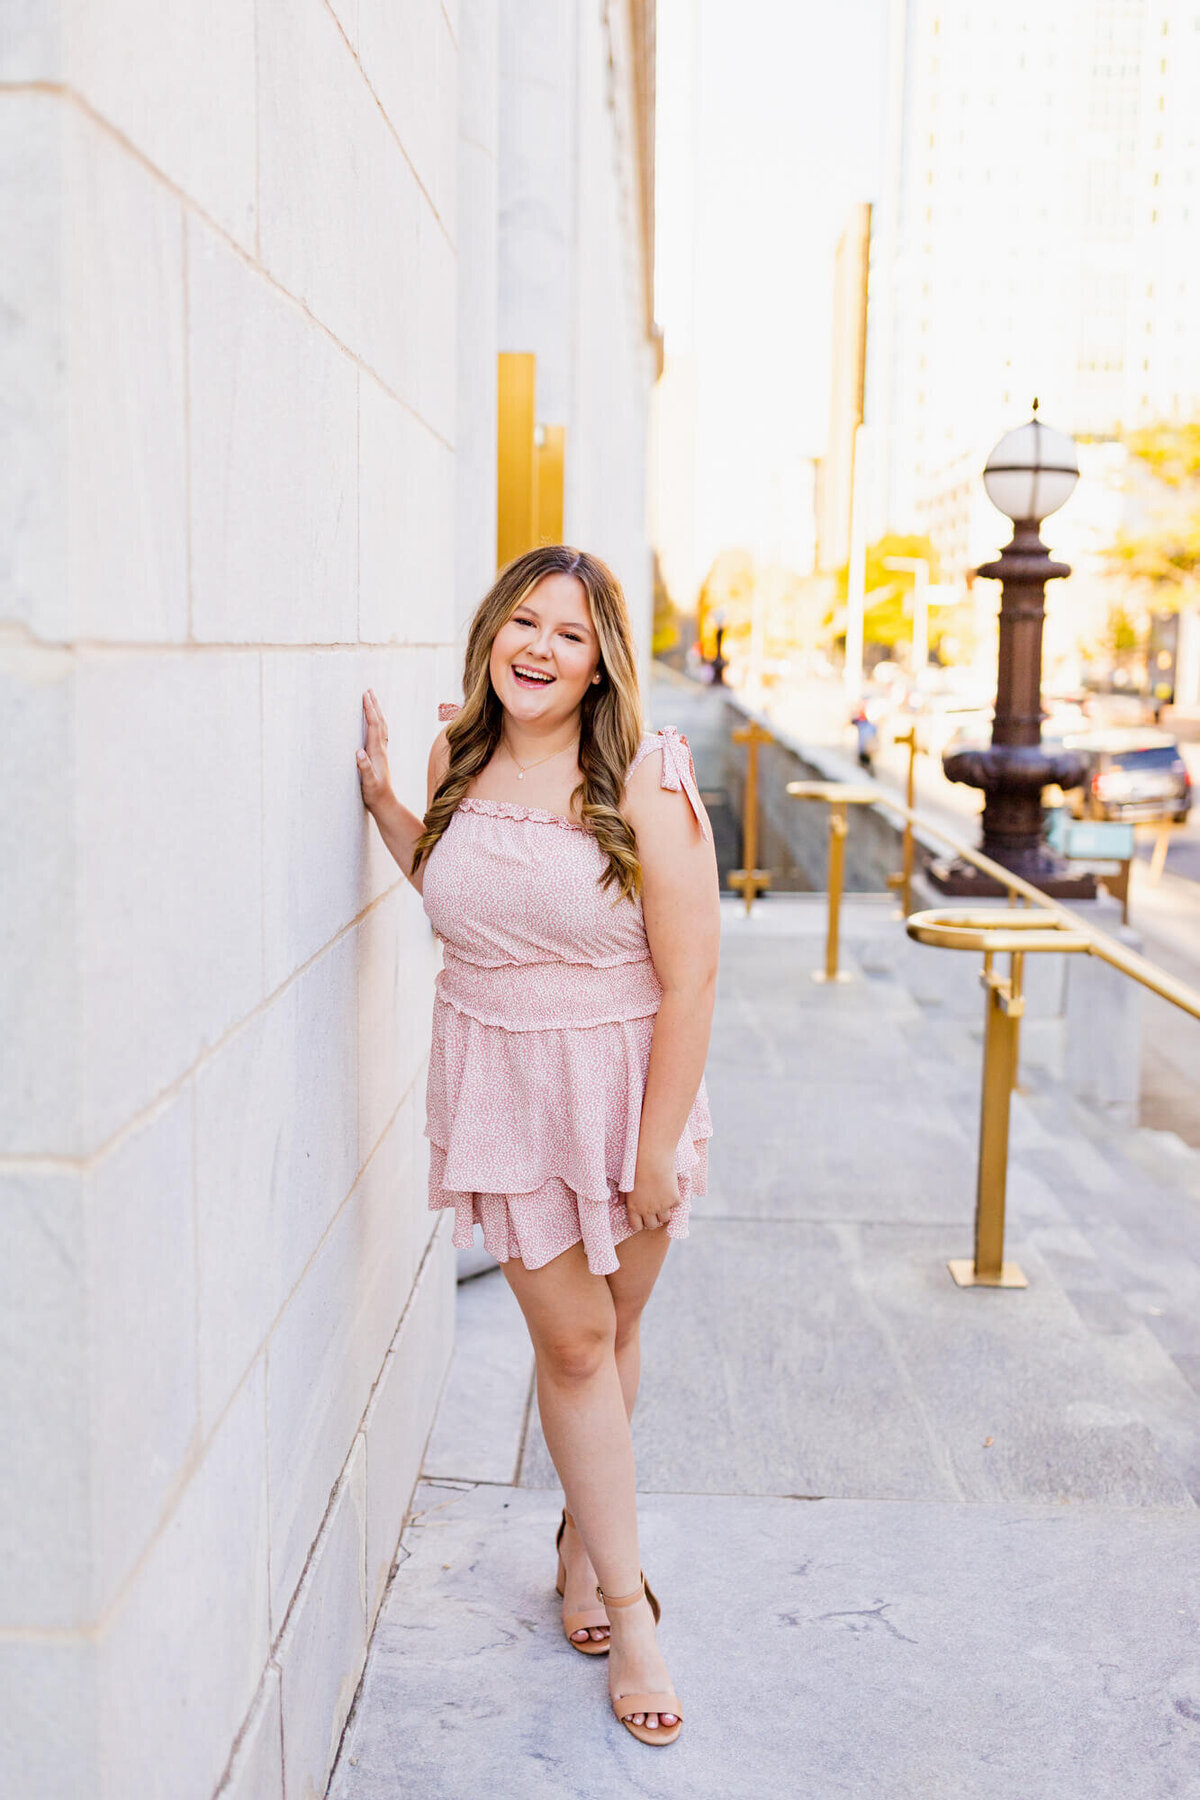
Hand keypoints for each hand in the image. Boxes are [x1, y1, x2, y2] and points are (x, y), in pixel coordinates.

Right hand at [356, 688, 392, 812]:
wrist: (385, 804)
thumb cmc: (375, 795)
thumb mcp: (369, 783)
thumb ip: (365, 768)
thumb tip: (359, 752)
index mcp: (377, 753)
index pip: (374, 726)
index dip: (369, 710)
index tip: (365, 696)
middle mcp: (381, 750)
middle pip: (379, 722)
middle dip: (374, 706)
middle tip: (369, 690)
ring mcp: (382, 753)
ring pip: (381, 727)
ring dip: (377, 712)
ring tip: (372, 700)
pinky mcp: (380, 757)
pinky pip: (379, 734)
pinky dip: (376, 723)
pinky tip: (374, 722)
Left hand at [622, 1155, 680, 1232]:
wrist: (653, 1158)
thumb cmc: (636, 1168)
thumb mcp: (626, 1183)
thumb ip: (622, 1196)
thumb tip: (618, 1203)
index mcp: (634, 1208)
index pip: (637, 1226)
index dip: (640, 1222)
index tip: (642, 1216)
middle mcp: (647, 1211)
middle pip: (652, 1225)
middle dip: (653, 1219)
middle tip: (654, 1209)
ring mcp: (662, 1206)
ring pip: (665, 1219)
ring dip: (664, 1212)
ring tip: (663, 1200)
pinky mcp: (674, 1200)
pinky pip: (675, 1205)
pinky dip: (674, 1199)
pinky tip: (670, 1189)